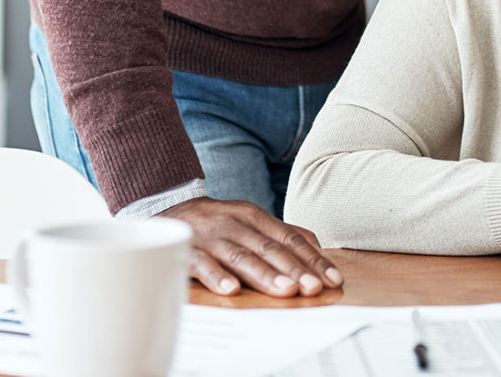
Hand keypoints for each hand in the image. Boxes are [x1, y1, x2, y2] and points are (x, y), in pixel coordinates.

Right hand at [159, 197, 343, 297]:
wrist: (168, 211)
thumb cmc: (217, 224)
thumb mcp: (250, 220)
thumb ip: (280, 233)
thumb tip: (317, 246)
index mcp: (254, 216)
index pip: (290, 239)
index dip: (313, 259)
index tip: (332, 279)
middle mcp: (235, 224)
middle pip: (269, 248)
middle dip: (294, 269)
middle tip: (313, 287)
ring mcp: (211, 237)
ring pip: (241, 257)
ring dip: (264, 274)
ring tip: (284, 290)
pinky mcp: (187, 251)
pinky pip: (202, 264)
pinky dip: (217, 277)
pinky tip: (231, 290)